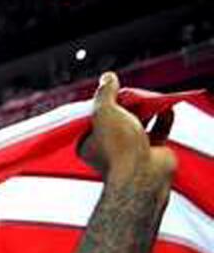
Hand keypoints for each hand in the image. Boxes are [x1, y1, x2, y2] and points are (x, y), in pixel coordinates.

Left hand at [78, 73, 176, 189]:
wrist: (144, 175)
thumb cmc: (118, 147)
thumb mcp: (104, 112)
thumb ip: (105, 93)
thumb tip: (107, 77)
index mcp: (87, 144)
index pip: (94, 117)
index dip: (104, 103)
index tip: (112, 91)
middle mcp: (107, 148)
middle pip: (118, 118)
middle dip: (127, 105)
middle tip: (133, 93)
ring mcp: (130, 150)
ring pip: (138, 123)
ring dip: (146, 109)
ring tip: (149, 98)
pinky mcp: (151, 151)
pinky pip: (158, 129)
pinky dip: (162, 118)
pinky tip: (165, 109)